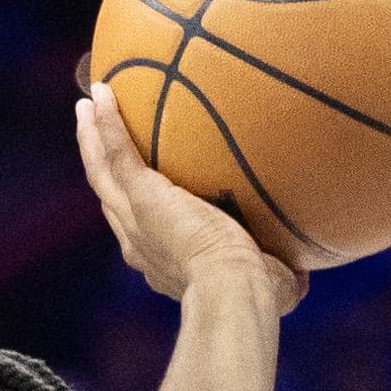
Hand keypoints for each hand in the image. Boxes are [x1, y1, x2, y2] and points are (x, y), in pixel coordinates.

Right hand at [75, 85, 305, 310]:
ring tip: (88, 105)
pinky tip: (102, 93)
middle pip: (111, 197)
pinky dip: (106, 123)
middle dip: (102, 167)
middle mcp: (140, 242)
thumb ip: (278, 272)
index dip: (134, 207)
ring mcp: (135, 218)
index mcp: (163, 263)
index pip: (141, 231)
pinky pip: (117, 152)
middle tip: (94, 134)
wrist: (234, 291)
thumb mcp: (269, 284)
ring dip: (92, 137)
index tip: (138, 188)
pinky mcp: (141, 196)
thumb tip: (302, 274)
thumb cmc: (256, 296)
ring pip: (103, 172)